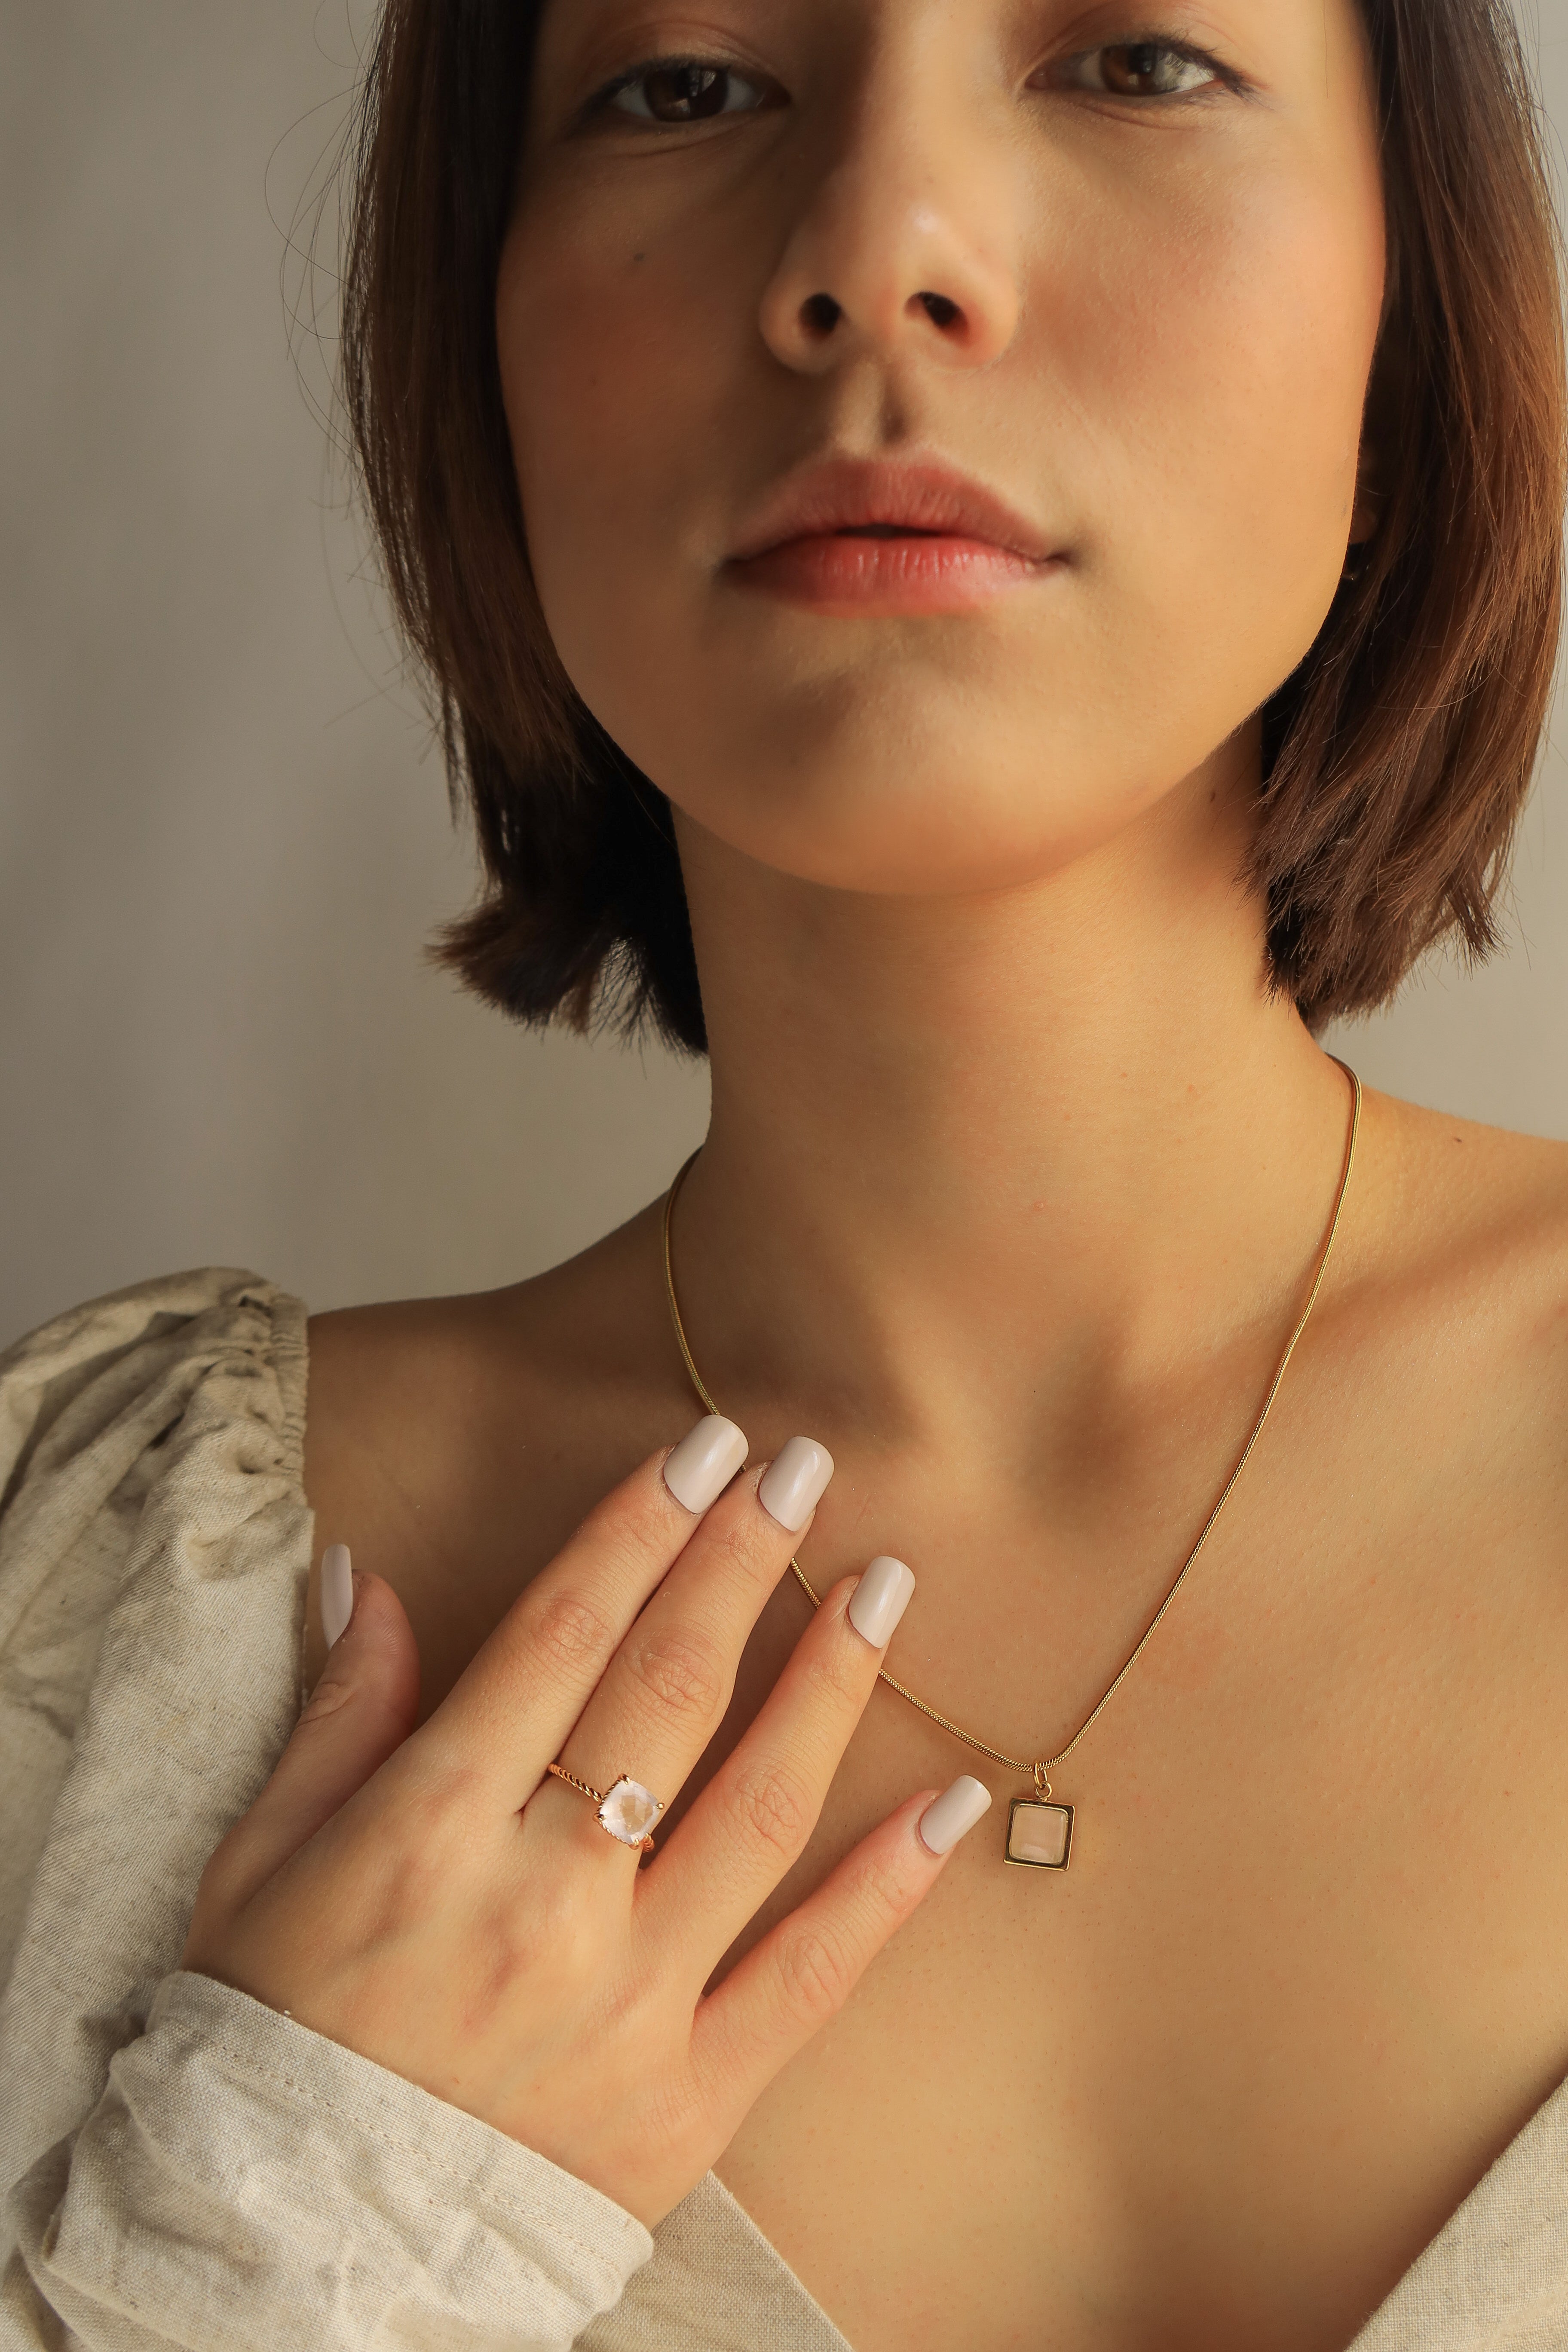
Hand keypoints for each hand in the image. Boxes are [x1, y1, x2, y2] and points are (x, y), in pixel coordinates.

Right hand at [182, 1416, 989, 2225]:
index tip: (702, 1450)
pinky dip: (895, 1883)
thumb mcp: (260, 1864)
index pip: (560, 1635)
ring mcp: (629, 2000)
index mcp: (432, 1830)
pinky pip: (814, 1973)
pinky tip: (955, 1798)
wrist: (291, 2256)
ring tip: (884, 1583)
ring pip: (760, 1806)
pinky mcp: (690, 2096)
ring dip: (831, 1679)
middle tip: (802, 1466)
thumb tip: (364, 1576)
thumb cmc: (267, 2041)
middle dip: (738, 1560)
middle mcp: (544, 1900)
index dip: (638, 1528)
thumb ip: (338, 1716)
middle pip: (667, 1692)